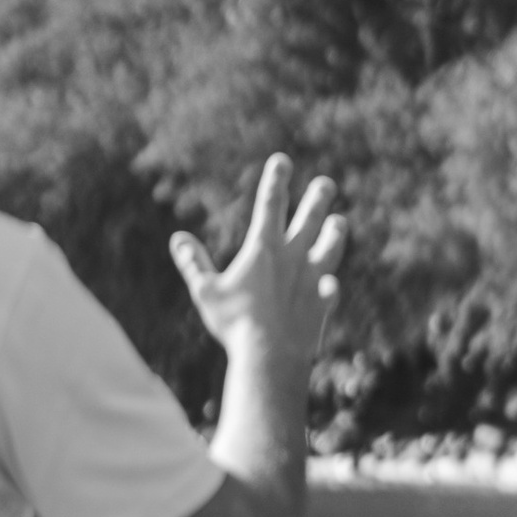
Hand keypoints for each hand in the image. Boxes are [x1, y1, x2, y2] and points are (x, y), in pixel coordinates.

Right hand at [171, 155, 345, 375]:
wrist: (271, 356)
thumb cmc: (234, 323)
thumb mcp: (206, 291)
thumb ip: (193, 263)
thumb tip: (177, 238)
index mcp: (264, 248)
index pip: (271, 204)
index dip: (276, 179)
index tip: (282, 160)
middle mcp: (293, 258)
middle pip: (309, 219)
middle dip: (318, 198)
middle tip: (327, 183)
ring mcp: (312, 280)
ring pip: (329, 248)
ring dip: (334, 234)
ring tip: (339, 222)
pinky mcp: (323, 305)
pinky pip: (331, 291)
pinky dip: (331, 285)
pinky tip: (333, 283)